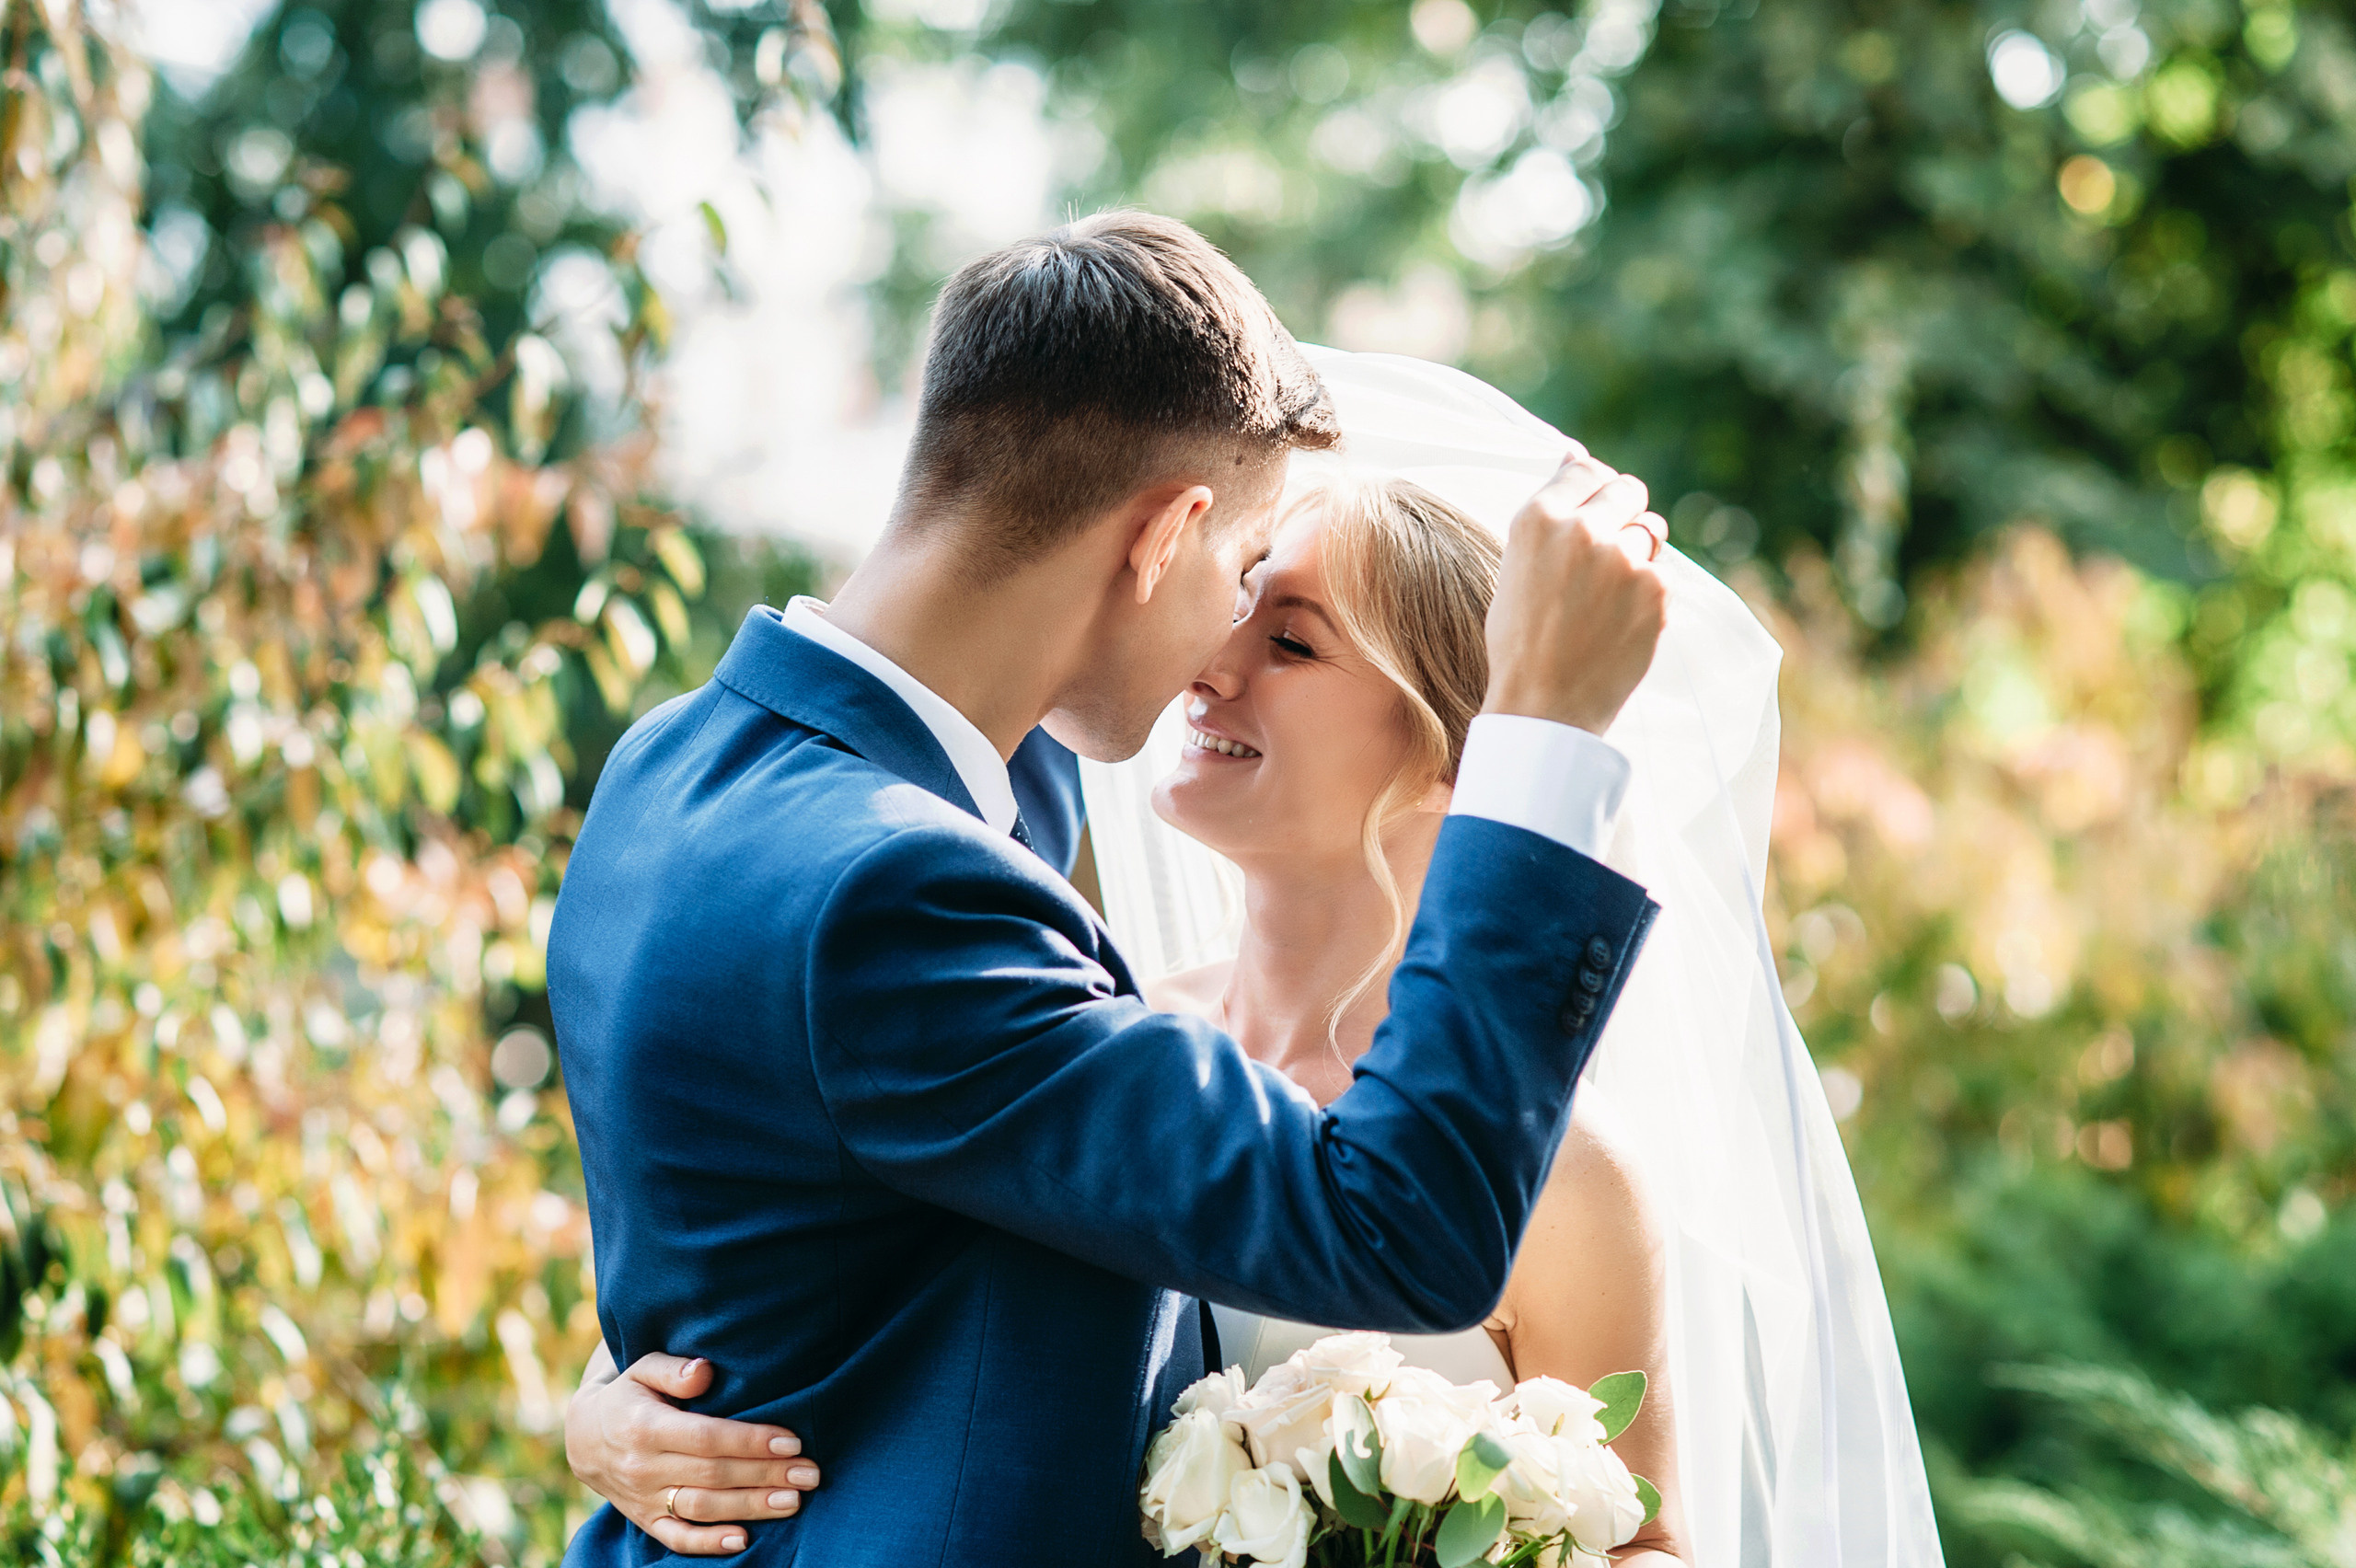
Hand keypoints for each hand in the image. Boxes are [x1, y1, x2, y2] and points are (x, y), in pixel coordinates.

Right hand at [565, 1352, 819, 1554]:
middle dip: (766, 1475)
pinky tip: (744, 1539)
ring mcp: (645, 1498)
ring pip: (702, 1509)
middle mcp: (644, 1467)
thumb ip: (673, 1369)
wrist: (584, 1438)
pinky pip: (677, 1538)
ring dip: (750, 1507)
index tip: (792, 1441)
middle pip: (714, 1475)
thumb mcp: (642, 1368)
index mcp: (646, 1427)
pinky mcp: (646, 1520)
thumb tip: (705, 1372)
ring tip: (793, 1502)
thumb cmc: (629, 1395)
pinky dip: (709, 1544)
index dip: (750, 1441)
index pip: (707, 1438)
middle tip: (810, 1474)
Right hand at [1482, 447, 1668, 734]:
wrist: (1544, 705)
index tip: (1594, 511)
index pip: (1587, 470)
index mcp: (1537, 518)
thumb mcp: (1517, 564)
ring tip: (1610, 594)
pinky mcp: (1656, 590)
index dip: (1595, 490)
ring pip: (1651, 530)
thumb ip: (1551, 512)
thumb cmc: (1521, 639)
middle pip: (1628, 489)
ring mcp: (1624, 559)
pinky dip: (1648, 593)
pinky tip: (1620, 621)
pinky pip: (1663, 573)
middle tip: (1608, 555)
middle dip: (1623, 513)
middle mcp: (1582, 529)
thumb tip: (1576, 454)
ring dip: (1639, 551)